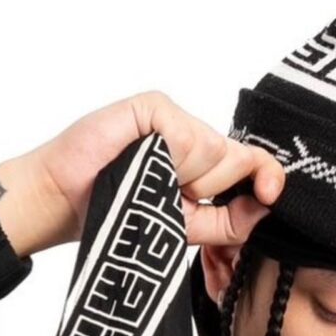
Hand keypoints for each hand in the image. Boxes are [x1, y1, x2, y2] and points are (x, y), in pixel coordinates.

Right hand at [0, 90, 284, 256]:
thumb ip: (228, 222)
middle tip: (168, 196)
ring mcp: (174, 119)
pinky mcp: (153, 107)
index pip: (254, 163)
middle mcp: (194, 137)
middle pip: (237, 159)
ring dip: (183, 178)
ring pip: (213, 150)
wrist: (65, 204)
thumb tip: (266, 206)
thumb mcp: (184, 228)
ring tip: (144, 181)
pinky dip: (167, 156)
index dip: (269, 177)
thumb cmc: (118, 214)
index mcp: (205, 165)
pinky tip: (139, 161)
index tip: (270, 196)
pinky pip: (185, 133)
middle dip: (209, 190)